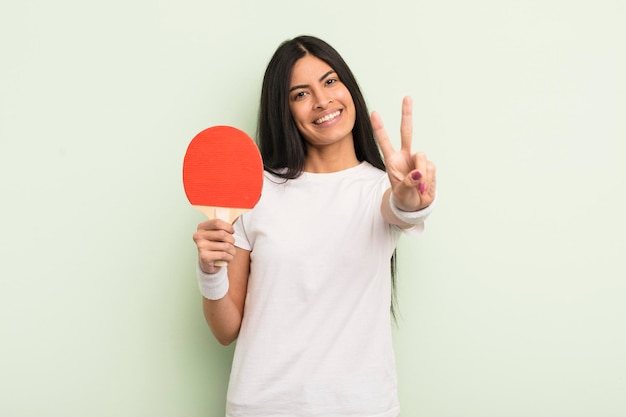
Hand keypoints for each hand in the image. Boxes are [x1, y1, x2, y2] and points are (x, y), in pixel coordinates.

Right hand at [192, 219, 236, 273]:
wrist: (208, 263)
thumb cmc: (215, 246)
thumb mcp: (217, 235)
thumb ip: (222, 228)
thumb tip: (232, 228)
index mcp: (201, 228)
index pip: (217, 223)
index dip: (228, 227)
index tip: (232, 232)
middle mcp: (198, 236)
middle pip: (222, 234)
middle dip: (232, 240)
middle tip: (231, 244)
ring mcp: (200, 246)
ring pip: (225, 246)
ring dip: (232, 250)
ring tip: (231, 252)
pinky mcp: (204, 257)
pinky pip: (224, 255)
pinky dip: (230, 257)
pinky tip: (228, 258)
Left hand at [371, 96, 435, 210]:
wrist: (415, 206)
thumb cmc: (404, 198)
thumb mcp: (402, 193)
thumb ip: (408, 183)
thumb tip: (419, 172)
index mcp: (392, 160)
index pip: (384, 141)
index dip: (379, 128)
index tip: (374, 113)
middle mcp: (405, 156)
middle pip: (406, 132)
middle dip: (406, 115)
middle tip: (407, 97)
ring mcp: (417, 160)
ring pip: (422, 158)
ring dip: (421, 175)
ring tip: (418, 188)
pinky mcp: (429, 165)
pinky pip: (431, 168)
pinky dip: (428, 180)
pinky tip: (424, 186)